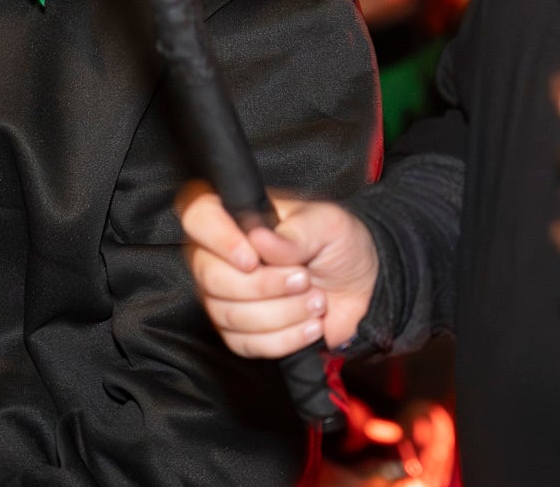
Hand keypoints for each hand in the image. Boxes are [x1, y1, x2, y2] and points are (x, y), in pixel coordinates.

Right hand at [177, 181, 379, 357]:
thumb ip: (295, 232)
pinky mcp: (240, 332)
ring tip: (316, 301)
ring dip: (281, 313)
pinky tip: (310, 325)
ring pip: (227, 314)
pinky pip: (244, 344)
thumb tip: (260, 240)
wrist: (361, 285)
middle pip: (209, 275)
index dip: (218, 238)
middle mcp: (221, 255)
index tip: (253, 258)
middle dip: (263, 285)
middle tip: (303, 279)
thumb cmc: (338, 244)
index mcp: (236, 216)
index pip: (198, 215)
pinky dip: (284, 339)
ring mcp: (226, 296)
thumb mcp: (327, 225)